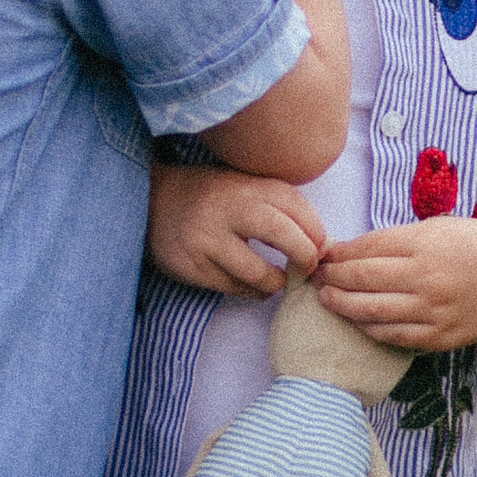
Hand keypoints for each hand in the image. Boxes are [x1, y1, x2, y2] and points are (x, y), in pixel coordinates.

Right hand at [148, 163, 328, 295]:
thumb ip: (279, 206)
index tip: (320, 246)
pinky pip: (234, 288)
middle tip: (308, 267)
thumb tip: (323, 243)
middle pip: (283, 235)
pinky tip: (253, 285)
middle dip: (305, 256)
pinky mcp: (193, 265)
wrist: (153, 199)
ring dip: (277, 282)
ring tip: (278, 280)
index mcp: (247, 185)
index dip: (316, 232)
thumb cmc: (213, 196)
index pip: (296, 207)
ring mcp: (208, 239)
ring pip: (259, 273)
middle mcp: (228, 209)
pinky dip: (252, 291)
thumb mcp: (245, 186)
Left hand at [311, 214, 476, 353]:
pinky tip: (357, 319)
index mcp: (426, 243)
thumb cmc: (474, 247)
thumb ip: (396, 239)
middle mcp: (428, 278)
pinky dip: (369, 328)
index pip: (367, 248)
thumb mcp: (439, 228)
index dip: (339, 253)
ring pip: (372, 312)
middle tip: (316, 276)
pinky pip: (393, 336)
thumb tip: (347, 251)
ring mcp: (434, 311)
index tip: (322, 254)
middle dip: (332, 277)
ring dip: (342, 305)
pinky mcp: (440, 337)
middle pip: (363, 279)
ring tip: (326, 298)